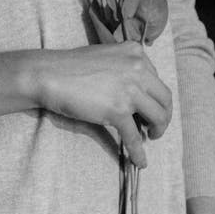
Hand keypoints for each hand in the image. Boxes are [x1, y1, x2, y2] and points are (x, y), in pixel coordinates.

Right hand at [36, 43, 171, 166]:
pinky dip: (139, 151)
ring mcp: (129, 90)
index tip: (149, 107)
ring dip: (158, 130)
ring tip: (150, 137)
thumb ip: (125, 67)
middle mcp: (138, 68)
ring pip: (157, 116)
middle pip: (164, 97)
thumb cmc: (72, 66)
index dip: (154, 97)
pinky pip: (134, 136)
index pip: (157, 79)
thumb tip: (137, 92)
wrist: (50, 75)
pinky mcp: (118, 110)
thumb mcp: (106, 56)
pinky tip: (140, 161)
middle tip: (155, 125)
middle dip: (164, 114)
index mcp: (136, 52)